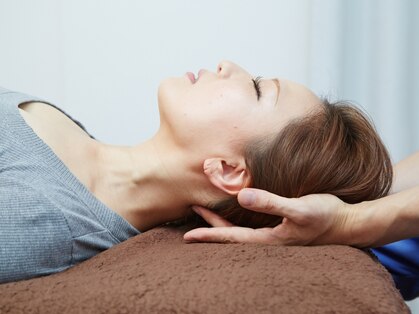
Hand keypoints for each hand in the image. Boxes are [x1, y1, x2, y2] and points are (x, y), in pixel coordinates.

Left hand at [183, 188, 355, 245]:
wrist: (349, 223)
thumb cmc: (327, 216)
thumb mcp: (300, 208)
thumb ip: (271, 203)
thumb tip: (242, 196)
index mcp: (270, 239)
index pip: (232, 238)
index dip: (209, 235)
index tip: (188, 236)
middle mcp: (269, 240)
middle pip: (232, 235)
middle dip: (210, 226)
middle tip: (191, 213)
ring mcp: (275, 235)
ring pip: (240, 230)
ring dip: (221, 223)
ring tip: (205, 212)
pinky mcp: (281, 228)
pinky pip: (252, 225)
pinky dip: (237, 219)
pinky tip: (235, 212)